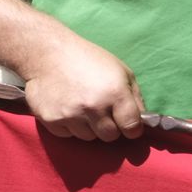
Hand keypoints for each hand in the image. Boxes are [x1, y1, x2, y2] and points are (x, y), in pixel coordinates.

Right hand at [20, 33, 145, 141]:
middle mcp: (94, 107)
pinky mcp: (51, 120)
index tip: (130, 126)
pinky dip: (70, 126)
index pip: (132, 128)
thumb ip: (135, 98)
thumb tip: (141, 122)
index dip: (133, 129)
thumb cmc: (89, 60)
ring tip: (84, 106)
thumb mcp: (122, 72)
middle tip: (104, 112)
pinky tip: (68, 107)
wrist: (49, 54)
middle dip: (111, 127)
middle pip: (110, 136)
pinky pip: (68, 135)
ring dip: (90, 127)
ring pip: (89, 137)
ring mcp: (71, 115)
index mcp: (115, 93)